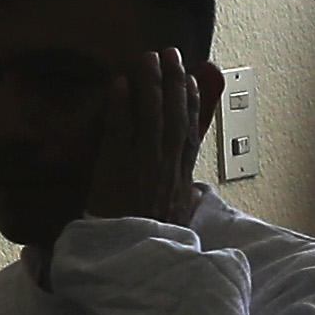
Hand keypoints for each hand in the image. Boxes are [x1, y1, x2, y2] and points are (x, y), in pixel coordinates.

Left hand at [88, 48, 210, 228]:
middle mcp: (166, 166)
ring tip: (148, 57)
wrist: (131, 259)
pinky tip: (121, 83)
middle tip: (172, 55)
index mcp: (180, 179)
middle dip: (175, 81)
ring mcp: (142, 164)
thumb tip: (199, 194)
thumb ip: (188, 203)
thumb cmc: (152, 244)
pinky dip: (120, 105)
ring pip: (151, 114)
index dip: (194, 102)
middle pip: (175, 114)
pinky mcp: (116, 166)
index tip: (194, 80)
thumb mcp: (179, 223)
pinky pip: (120, 128)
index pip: (190, 132)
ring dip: (151, 82)